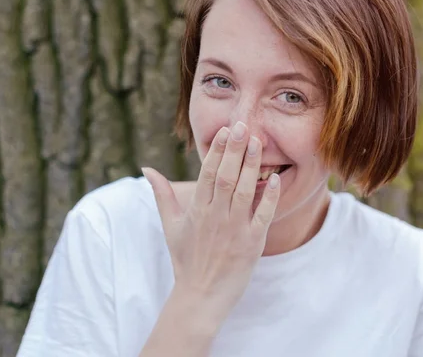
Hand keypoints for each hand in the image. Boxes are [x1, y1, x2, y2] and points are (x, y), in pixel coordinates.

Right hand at [142, 121, 280, 325]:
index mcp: (196, 210)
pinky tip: (276, 179)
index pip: (207, 173)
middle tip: (244, 125)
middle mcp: (214, 216)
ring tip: (259, 142)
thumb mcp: (170, 226)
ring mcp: (233, 230)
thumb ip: (162, 195)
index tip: (227, 129)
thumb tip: (146, 169)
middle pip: (225, 176)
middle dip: (235, 149)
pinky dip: (269, 197)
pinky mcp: (251, 244)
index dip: (218, 150)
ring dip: (251, 166)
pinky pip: (262, 216)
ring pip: (243, 191)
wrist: (199, 297)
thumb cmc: (185, 259)